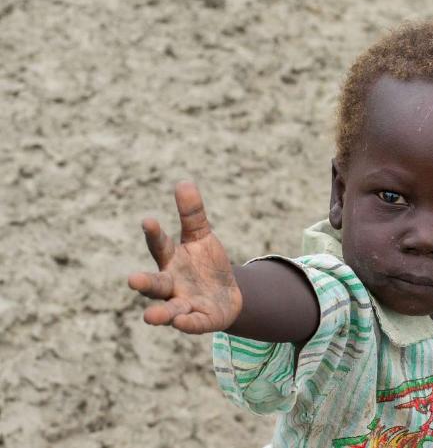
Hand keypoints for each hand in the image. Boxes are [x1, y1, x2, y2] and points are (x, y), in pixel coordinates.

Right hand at [127, 182, 241, 333]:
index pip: (159, 246)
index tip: (148, 220)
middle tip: (132, 280)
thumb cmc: (206, 265)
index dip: (154, 234)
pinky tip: (182, 324)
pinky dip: (188, 324)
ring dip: (161, 313)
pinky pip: (193, 323)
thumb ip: (192, 214)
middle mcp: (172, 284)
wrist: (228, 296)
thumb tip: (184, 182)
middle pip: (155, 284)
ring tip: (150, 317)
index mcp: (171, 260)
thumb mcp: (202, 237)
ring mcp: (185, 304)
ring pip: (169, 309)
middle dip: (144, 283)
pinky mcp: (201, 320)